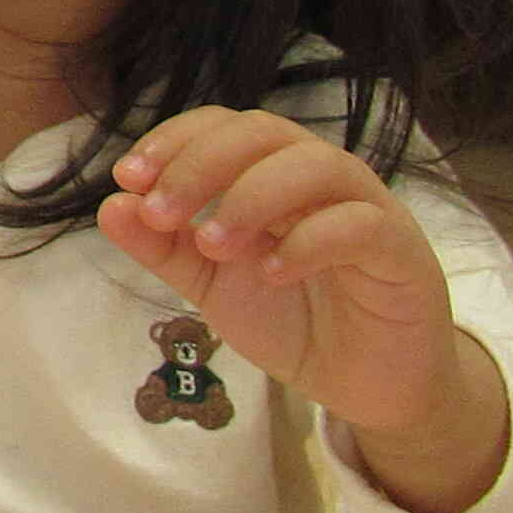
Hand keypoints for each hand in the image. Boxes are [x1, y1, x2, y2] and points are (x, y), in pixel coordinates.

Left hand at [98, 107, 471, 437]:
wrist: (363, 386)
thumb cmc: (292, 320)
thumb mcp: (212, 284)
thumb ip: (164, 247)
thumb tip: (109, 204)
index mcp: (270, 174)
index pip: (223, 126)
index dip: (174, 140)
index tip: (128, 178)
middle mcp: (319, 178)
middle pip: (263, 133)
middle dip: (201, 164)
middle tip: (161, 211)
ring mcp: (366, 209)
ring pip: (317, 164)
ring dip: (252, 196)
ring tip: (213, 244)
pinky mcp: (402, 252)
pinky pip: (361, 225)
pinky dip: (309, 241)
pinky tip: (270, 272)